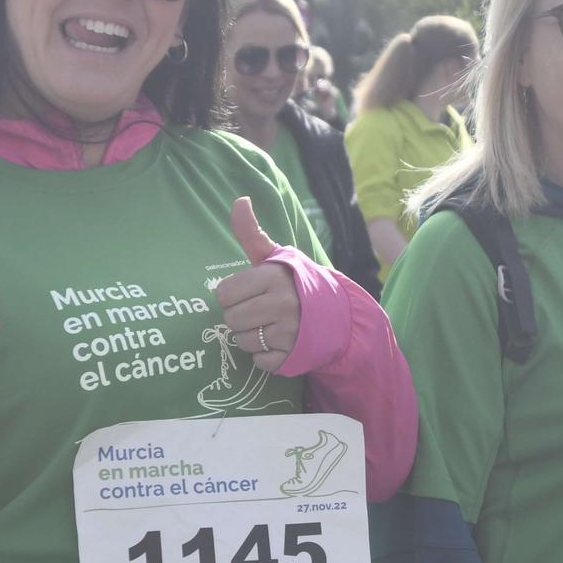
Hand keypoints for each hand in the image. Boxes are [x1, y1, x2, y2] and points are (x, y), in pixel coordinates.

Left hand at [213, 198, 300, 372]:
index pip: (224, 294)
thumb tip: (239, 200)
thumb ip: (251, 233)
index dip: (232, 295)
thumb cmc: (296, 282)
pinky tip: (279, 343)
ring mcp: (289, 332)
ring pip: (243, 342)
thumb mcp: (276, 256)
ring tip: (270, 326)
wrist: (338, 313)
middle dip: (240, 317)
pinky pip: (260, 362)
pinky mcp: (293, 356)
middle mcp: (282, 304)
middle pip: (231, 320)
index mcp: (273, 277)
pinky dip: (266, 356)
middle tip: (258, 311)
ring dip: (252, 337)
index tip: (248, 293)